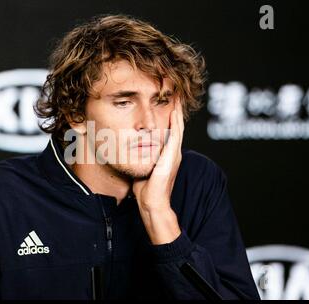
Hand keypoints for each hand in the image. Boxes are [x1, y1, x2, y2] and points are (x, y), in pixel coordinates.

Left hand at [132, 97, 184, 243]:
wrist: (152, 204)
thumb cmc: (145, 190)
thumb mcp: (143, 168)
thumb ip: (141, 157)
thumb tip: (130, 150)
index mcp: (167, 155)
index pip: (169, 131)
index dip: (167, 117)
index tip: (163, 103)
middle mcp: (173, 152)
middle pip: (175, 126)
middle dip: (174, 110)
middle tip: (173, 94)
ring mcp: (174, 154)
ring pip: (177, 127)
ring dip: (177, 111)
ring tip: (176, 97)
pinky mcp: (171, 157)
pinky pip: (175, 135)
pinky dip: (175, 122)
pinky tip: (174, 110)